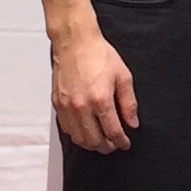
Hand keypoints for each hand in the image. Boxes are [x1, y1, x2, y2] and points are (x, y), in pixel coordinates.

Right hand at [52, 27, 138, 153]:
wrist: (75, 43)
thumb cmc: (99, 55)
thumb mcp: (123, 77)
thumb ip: (129, 103)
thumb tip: (132, 123)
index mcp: (100, 99)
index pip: (112, 131)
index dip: (121, 141)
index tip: (125, 143)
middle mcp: (81, 106)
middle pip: (94, 140)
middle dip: (107, 147)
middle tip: (114, 145)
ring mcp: (67, 106)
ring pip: (78, 138)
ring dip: (91, 144)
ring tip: (101, 141)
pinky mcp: (57, 104)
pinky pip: (67, 128)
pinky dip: (77, 135)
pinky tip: (86, 131)